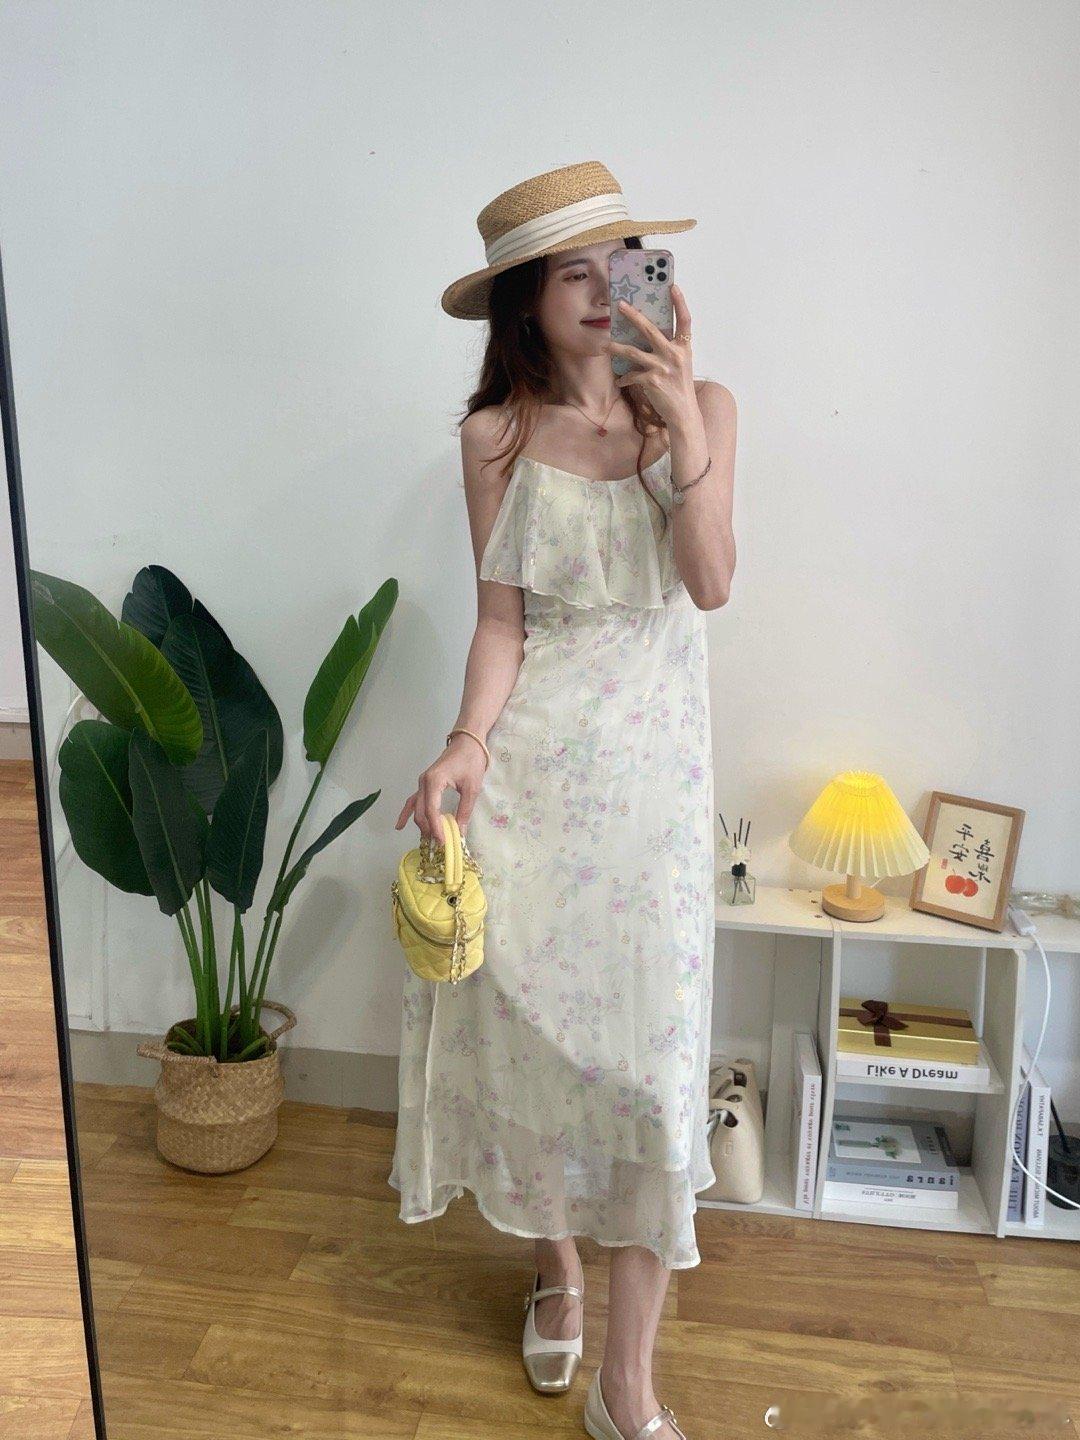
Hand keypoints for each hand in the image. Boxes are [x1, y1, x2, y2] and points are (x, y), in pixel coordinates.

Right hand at [395, 735, 487, 841]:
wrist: (468, 742)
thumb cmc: (471, 761)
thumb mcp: (472, 788)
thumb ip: (464, 811)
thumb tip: (460, 833)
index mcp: (434, 781)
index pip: (431, 811)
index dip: (436, 828)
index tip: (443, 842)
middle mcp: (424, 782)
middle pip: (421, 812)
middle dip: (429, 830)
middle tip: (440, 845)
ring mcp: (422, 783)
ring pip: (416, 808)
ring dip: (421, 824)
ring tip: (427, 841)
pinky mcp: (425, 784)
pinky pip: (413, 800)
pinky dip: (407, 813)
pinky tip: (400, 825)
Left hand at [605, 282, 697, 428]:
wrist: (683, 412)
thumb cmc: (679, 386)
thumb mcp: (681, 363)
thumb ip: (670, 348)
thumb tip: (650, 334)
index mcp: (684, 347)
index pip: (685, 320)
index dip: (680, 303)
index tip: (673, 286)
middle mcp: (675, 354)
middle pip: (651, 329)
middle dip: (633, 316)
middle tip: (620, 305)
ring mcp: (663, 367)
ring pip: (633, 352)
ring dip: (616, 348)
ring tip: (605, 345)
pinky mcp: (652, 380)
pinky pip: (632, 374)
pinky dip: (624, 378)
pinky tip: (620, 381)